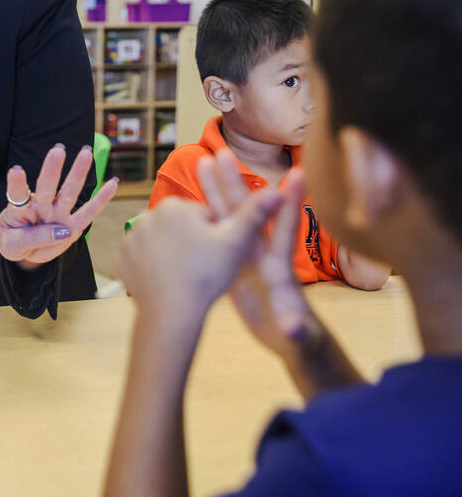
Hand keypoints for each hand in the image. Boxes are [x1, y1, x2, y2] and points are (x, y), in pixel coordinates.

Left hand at [0, 143, 117, 267]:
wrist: (24, 252)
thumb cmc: (14, 241)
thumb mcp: (13, 245)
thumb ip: (33, 238)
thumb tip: (63, 232)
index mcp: (19, 209)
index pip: (17, 194)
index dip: (17, 182)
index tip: (16, 170)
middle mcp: (40, 207)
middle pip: (46, 187)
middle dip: (52, 169)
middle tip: (58, 150)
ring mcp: (57, 214)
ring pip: (68, 193)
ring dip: (77, 173)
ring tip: (87, 153)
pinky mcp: (72, 226)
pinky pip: (88, 213)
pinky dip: (101, 199)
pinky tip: (113, 183)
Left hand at [115, 150, 284, 318]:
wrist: (172, 312)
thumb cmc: (207, 275)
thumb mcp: (236, 243)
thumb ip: (254, 215)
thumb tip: (275, 191)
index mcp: (175, 206)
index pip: (203, 216)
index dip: (216, 235)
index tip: (218, 254)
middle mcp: (147, 215)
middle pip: (180, 227)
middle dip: (193, 242)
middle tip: (204, 267)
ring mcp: (130, 237)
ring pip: (162, 242)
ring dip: (174, 253)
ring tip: (187, 275)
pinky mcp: (121, 258)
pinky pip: (142, 258)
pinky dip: (153, 267)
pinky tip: (167, 280)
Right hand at [200, 158, 317, 362]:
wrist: (295, 344)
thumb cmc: (301, 340)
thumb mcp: (298, 338)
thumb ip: (296, 331)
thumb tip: (293, 327)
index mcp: (279, 269)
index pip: (285, 231)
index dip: (291, 204)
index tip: (297, 172)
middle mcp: (264, 255)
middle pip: (248, 213)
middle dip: (236, 182)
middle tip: (222, 152)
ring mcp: (248, 258)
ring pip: (230, 217)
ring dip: (218, 190)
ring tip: (204, 162)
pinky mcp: (235, 265)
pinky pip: (218, 234)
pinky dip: (209, 216)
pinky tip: (195, 199)